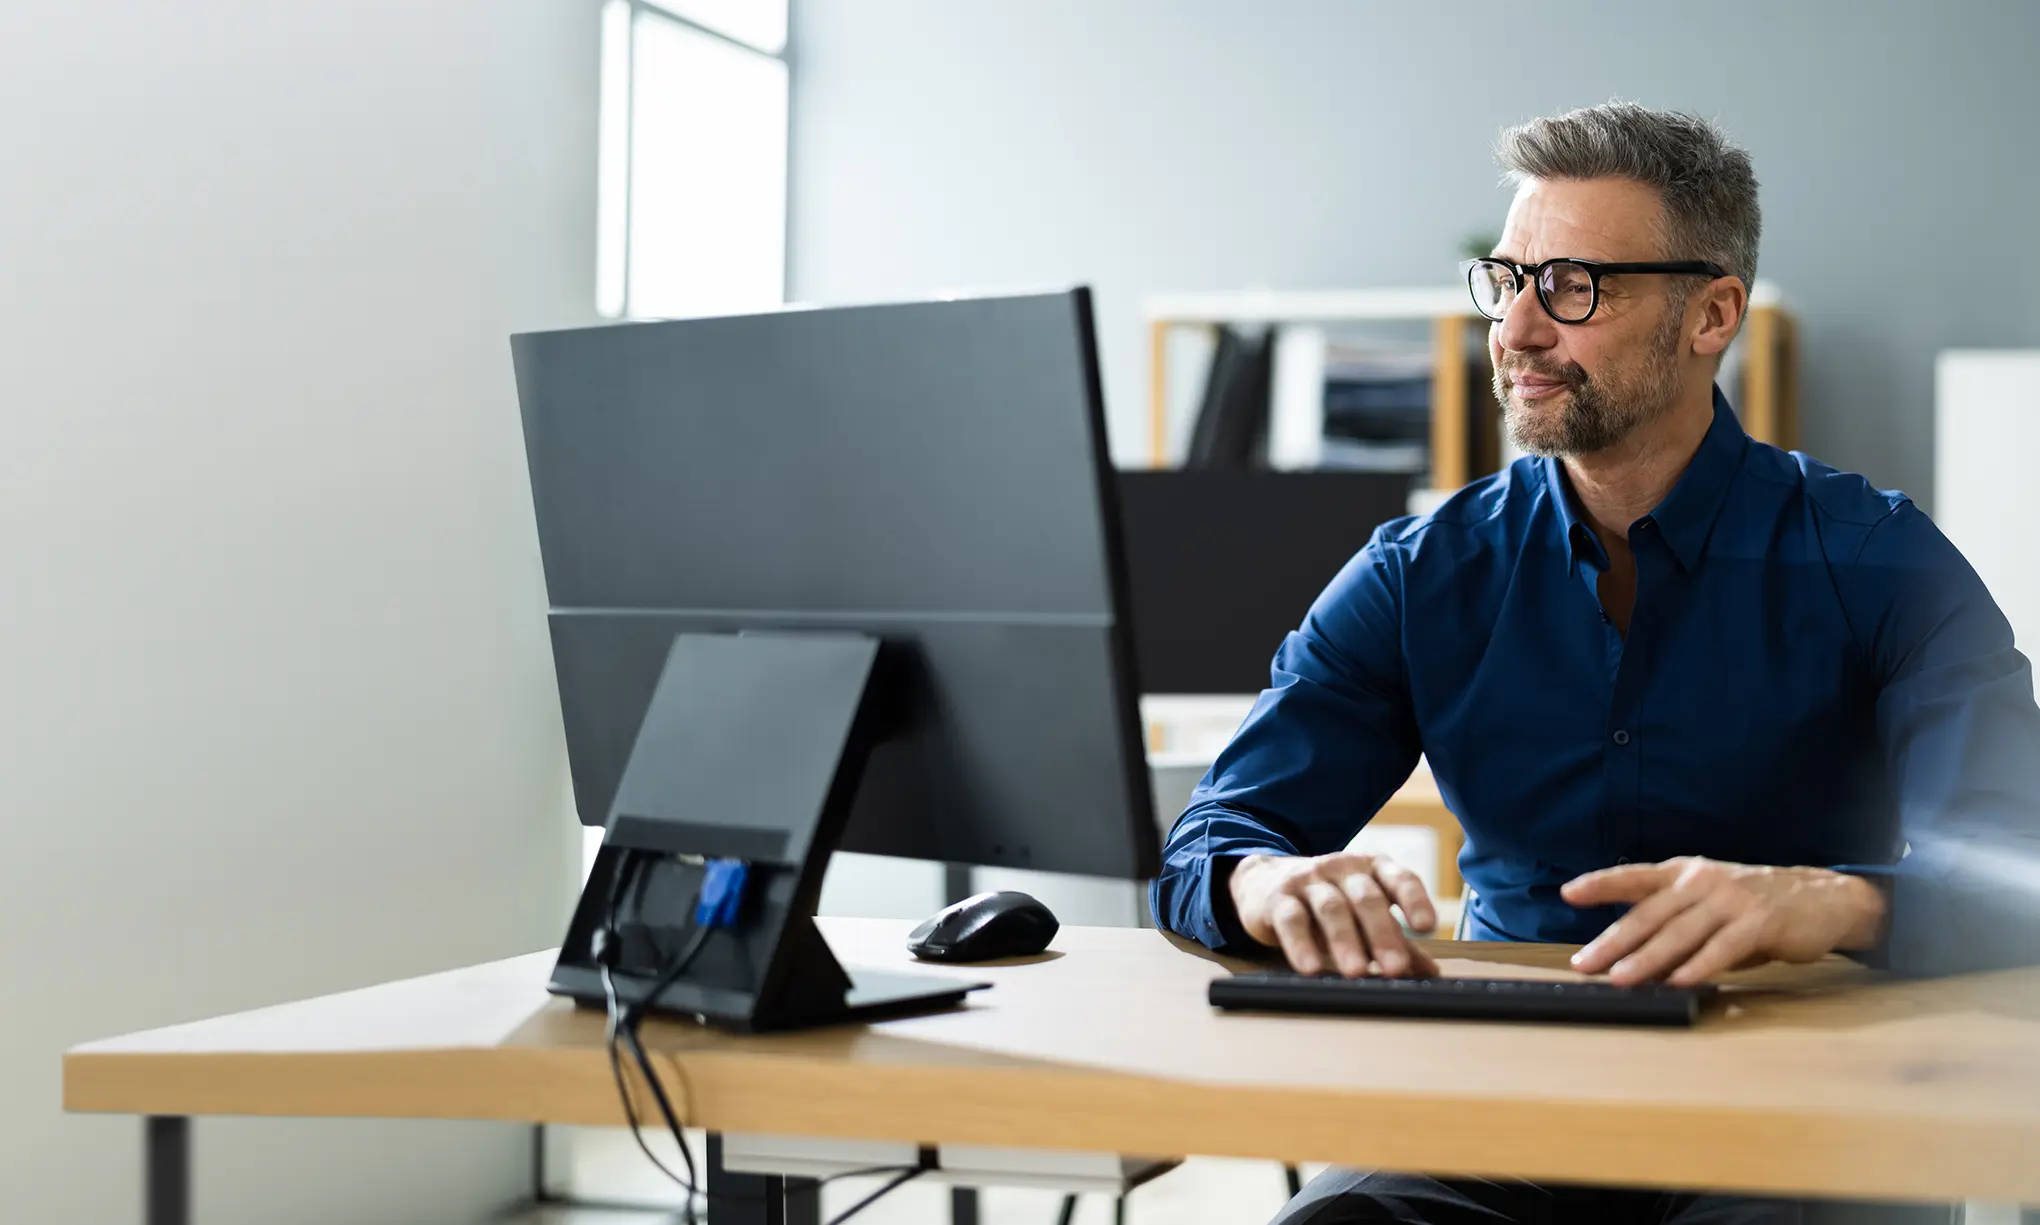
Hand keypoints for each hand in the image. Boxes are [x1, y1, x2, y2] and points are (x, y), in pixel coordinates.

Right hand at [1228, 851, 1439, 977]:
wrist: (1265, 881)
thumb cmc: (1327, 900)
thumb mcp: (1362, 914)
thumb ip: (1396, 939)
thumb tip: (1430, 972)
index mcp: (1372, 869)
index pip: (1399, 878)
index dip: (1415, 900)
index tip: (1426, 927)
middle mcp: (1343, 868)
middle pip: (1366, 897)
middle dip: (1382, 933)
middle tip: (1395, 967)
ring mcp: (1309, 879)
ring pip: (1331, 907)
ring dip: (1345, 941)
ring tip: (1356, 972)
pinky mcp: (1279, 897)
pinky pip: (1292, 919)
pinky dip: (1301, 944)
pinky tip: (1310, 967)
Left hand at [1563, 857, 1887, 986]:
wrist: (1821, 898)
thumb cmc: (1754, 905)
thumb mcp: (1708, 906)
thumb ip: (1673, 928)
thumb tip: (1634, 963)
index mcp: (1684, 873)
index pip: (1634, 877)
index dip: (1600, 884)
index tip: (1569, 892)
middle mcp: (1702, 881)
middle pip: (1649, 913)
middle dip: (1613, 941)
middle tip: (1585, 964)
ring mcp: (1730, 900)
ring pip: (1679, 932)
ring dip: (1647, 959)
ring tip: (1621, 979)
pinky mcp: (1759, 922)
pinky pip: (1722, 948)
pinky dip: (1698, 966)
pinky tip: (1679, 982)